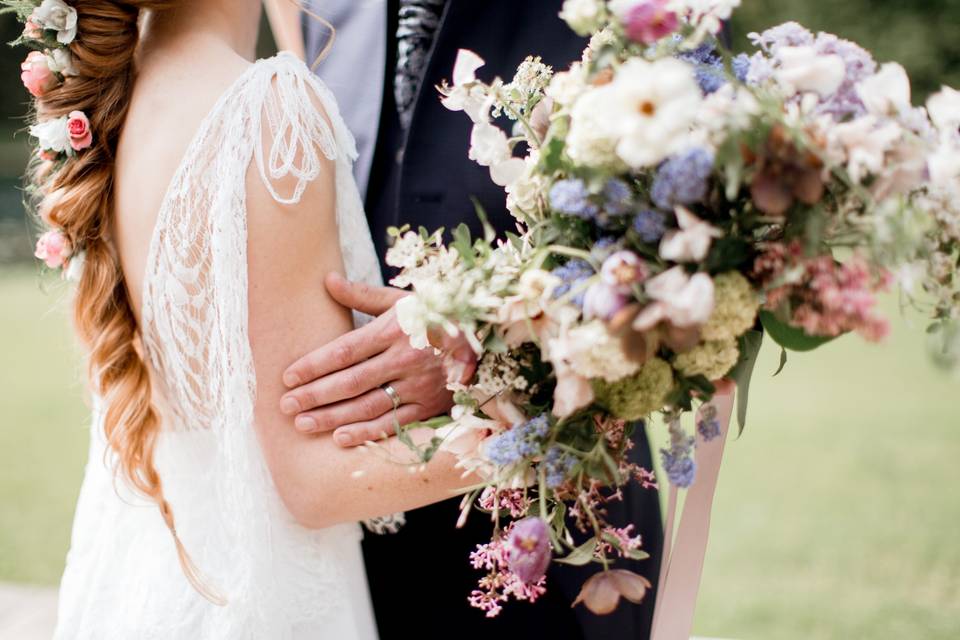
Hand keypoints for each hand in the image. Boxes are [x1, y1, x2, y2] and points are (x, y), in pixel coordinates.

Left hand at [280, 273, 476, 446]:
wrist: (487, 335)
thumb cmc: (436, 314)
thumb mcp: (402, 300)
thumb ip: (362, 295)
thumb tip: (327, 280)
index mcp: (395, 329)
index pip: (345, 350)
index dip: (313, 365)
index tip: (287, 377)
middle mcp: (405, 358)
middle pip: (351, 381)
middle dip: (315, 395)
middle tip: (286, 406)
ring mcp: (419, 385)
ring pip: (369, 405)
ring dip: (333, 417)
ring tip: (303, 424)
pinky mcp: (430, 406)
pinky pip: (394, 422)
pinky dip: (367, 432)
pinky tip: (340, 438)